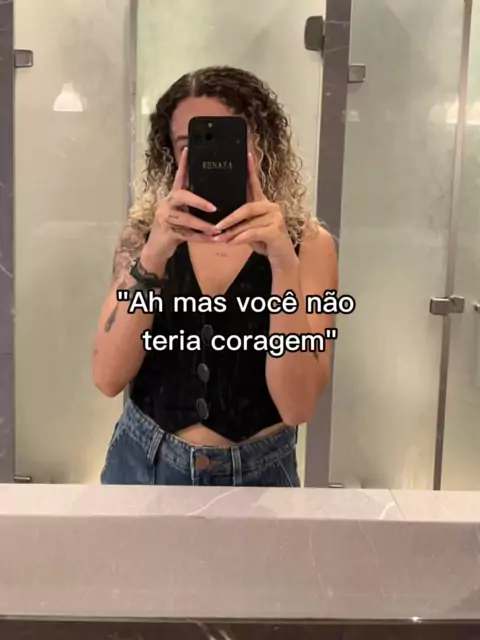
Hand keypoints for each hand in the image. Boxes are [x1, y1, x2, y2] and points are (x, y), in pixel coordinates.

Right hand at [142, 148, 218, 268]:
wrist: (156, 249)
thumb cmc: (172, 230)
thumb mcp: (180, 214)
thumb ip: (190, 207)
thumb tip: (213, 200)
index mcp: (171, 198)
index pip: (178, 178)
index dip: (183, 165)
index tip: (188, 149)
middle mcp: (166, 204)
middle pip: (181, 196)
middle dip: (198, 201)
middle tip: (213, 207)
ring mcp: (165, 219)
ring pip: (186, 219)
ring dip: (203, 225)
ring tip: (217, 229)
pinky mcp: (168, 233)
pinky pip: (188, 235)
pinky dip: (201, 239)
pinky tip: (213, 240)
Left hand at [213, 154, 295, 266]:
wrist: (282, 257)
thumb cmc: (265, 242)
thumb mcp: (251, 228)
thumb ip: (240, 221)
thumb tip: (220, 221)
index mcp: (264, 204)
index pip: (256, 184)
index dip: (251, 170)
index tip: (247, 155)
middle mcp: (272, 207)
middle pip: (247, 207)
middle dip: (229, 218)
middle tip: (215, 226)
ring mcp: (276, 218)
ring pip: (248, 223)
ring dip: (231, 233)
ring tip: (218, 238)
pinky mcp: (276, 231)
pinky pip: (253, 233)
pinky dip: (240, 239)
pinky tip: (231, 243)